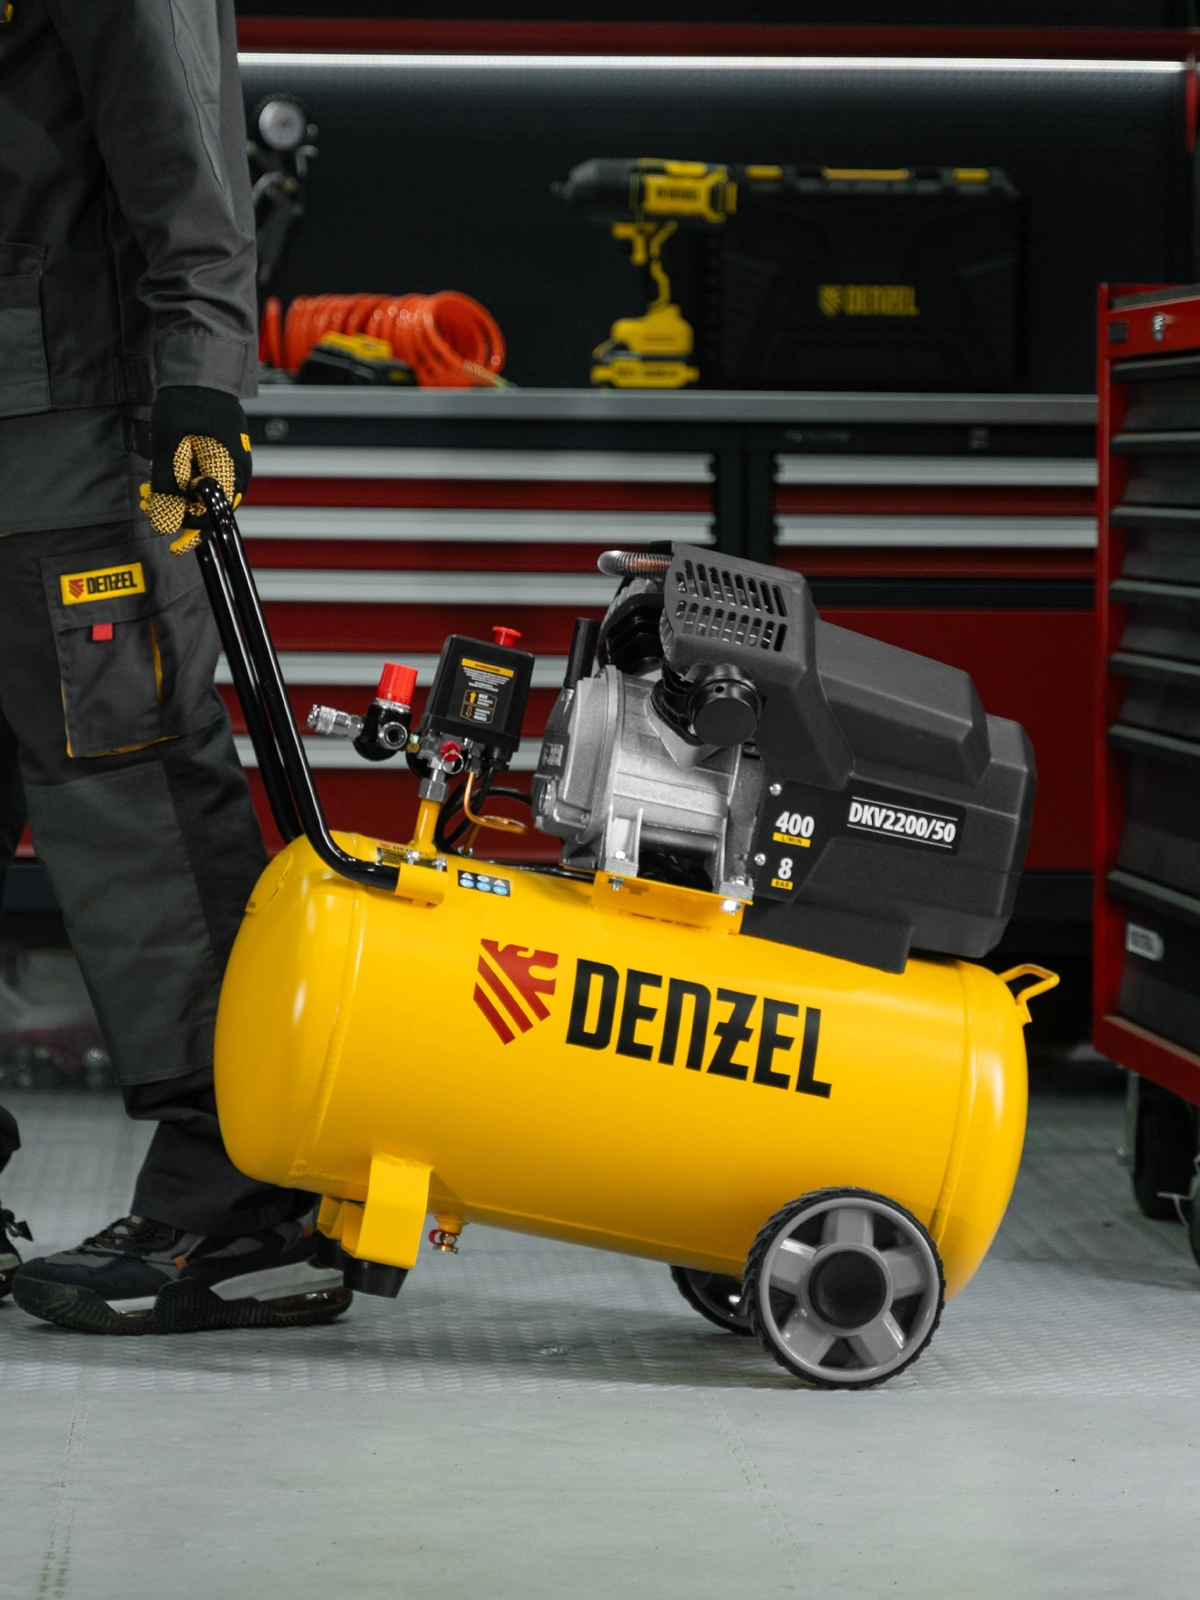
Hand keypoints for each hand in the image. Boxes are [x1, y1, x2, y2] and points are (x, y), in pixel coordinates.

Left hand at [141, 386, 252, 554]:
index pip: (211, 519)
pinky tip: (167, 472)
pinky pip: (207, 479)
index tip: (170, 541)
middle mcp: (237, 474)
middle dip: (177, 509)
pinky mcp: (225, 457)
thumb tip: (164, 522)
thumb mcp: (169, 448)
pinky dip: (185, 481)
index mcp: (229, 475)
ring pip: (204, 495)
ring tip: (151, 485)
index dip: (189, 533)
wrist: (199, 375)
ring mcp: (233, 465)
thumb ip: (168, 488)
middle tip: (148, 500)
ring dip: (177, 495)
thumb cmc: (187, 405)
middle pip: (208, 509)